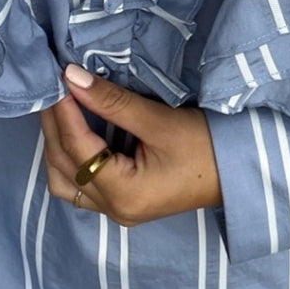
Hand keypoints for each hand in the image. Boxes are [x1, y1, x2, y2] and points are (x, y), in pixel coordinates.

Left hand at [40, 64, 221, 225]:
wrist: (239, 171)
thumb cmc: (205, 146)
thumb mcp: (159, 121)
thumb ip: (113, 102)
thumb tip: (72, 78)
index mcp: (123, 194)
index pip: (77, 149)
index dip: (63, 112)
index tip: (56, 80)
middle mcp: (114, 209)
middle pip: (63, 169)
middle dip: (53, 127)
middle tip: (50, 89)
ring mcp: (118, 210)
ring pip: (67, 181)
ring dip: (58, 146)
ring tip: (60, 109)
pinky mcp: (125, 202)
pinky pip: (83, 183)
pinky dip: (73, 157)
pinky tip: (77, 130)